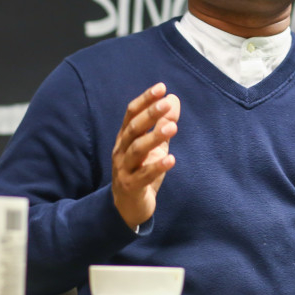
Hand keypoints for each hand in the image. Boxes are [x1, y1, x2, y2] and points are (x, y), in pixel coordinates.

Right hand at [111, 82, 179, 228]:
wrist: (128, 206)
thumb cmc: (141, 171)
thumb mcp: (154, 146)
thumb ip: (162, 124)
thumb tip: (173, 100)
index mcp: (125, 138)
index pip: (132, 114)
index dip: (145, 100)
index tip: (161, 87)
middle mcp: (121, 150)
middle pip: (133, 129)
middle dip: (149, 115)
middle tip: (165, 103)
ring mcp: (124, 169)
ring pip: (137, 151)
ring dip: (154, 138)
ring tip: (172, 128)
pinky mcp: (131, 187)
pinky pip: (143, 176)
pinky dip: (156, 167)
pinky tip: (171, 159)